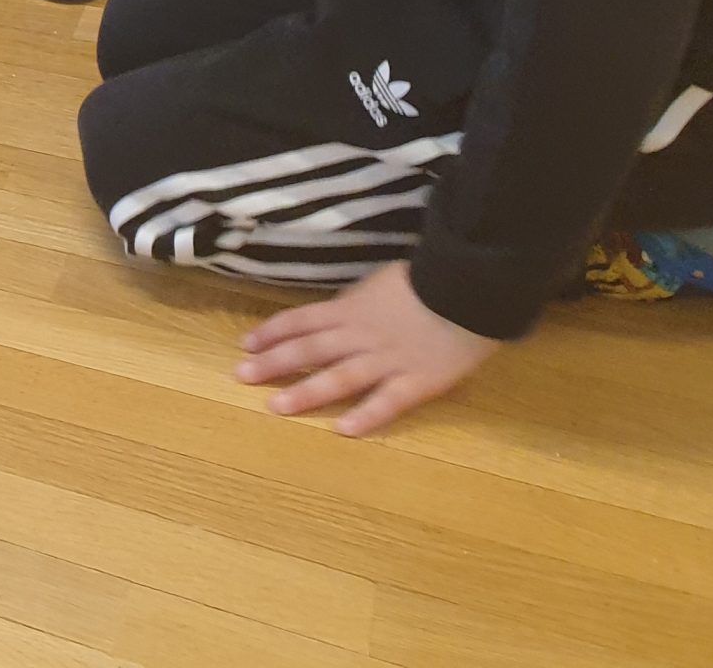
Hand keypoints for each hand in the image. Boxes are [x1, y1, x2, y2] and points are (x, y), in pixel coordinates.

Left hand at [236, 262, 498, 434]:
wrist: (471, 289)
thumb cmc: (428, 282)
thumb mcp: (379, 284)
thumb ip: (355, 304)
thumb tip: (330, 316)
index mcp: (351, 308)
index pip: (302, 320)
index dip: (272, 332)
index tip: (246, 345)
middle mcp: (362, 335)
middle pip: (310, 349)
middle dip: (274, 363)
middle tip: (241, 376)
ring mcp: (388, 360)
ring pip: (340, 378)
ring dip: (306, 392)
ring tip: (276, 406)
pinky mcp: (419, 381)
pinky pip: (388, 401)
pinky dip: (366, 416)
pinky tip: (343, 430)